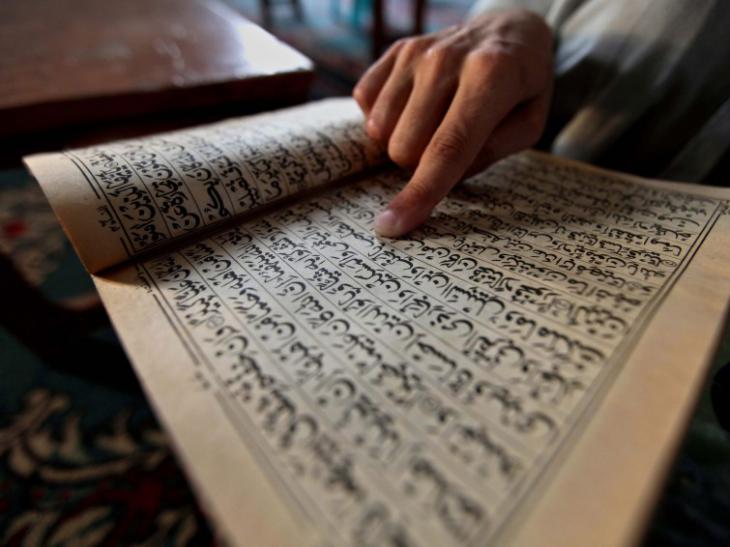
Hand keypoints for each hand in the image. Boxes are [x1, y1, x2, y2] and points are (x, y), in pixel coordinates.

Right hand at [353, 9, 552, 236]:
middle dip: (422, 164)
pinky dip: (387, 117)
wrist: (509, 28)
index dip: (420, 193)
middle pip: (405, 148)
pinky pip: (365, 105)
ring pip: (380, 132)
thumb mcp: (529, 124)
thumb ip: (489, 154)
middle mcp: (446, 59)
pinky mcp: (395, 51)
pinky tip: (416, 105)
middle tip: (450, 145)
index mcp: (491, 76)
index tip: (391, 227)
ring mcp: (415, 52)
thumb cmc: (522, 86)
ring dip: (404, 140)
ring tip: (435, 121)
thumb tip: (441, 176)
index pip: (448, 148)